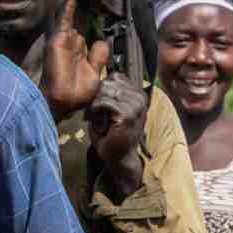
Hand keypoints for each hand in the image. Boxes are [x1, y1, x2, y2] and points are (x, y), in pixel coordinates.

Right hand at [39, 0, 109, 121]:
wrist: (63, 100)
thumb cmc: (77, 93)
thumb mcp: (95, 73)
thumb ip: (98, 56)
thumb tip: (102, 41)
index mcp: (83, 54)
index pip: (92, 32)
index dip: (100, 20)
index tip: (108, 7)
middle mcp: (74, 44)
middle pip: (84, 19)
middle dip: (91, 4)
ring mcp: (67, 40)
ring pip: (76, 14)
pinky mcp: (61, 37)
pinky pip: (67, 16)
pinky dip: (71, 1)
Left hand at [87, 73, 147, 197]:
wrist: (120, 156)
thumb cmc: (113, 134)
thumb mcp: (113, 109)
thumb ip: (110, 94)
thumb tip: (98, 81)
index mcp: (139, 94)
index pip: (116, 76)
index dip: (103, 87)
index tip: (97, 101)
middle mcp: (140, 98)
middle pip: (110, 82)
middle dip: (97, 94)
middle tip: (91, 110)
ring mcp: (136, 106)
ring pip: (106, 91)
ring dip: (94, 103)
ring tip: (92, 115)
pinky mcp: (127, 115)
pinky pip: (105, 102)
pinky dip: (95, 110)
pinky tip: (93, 120)